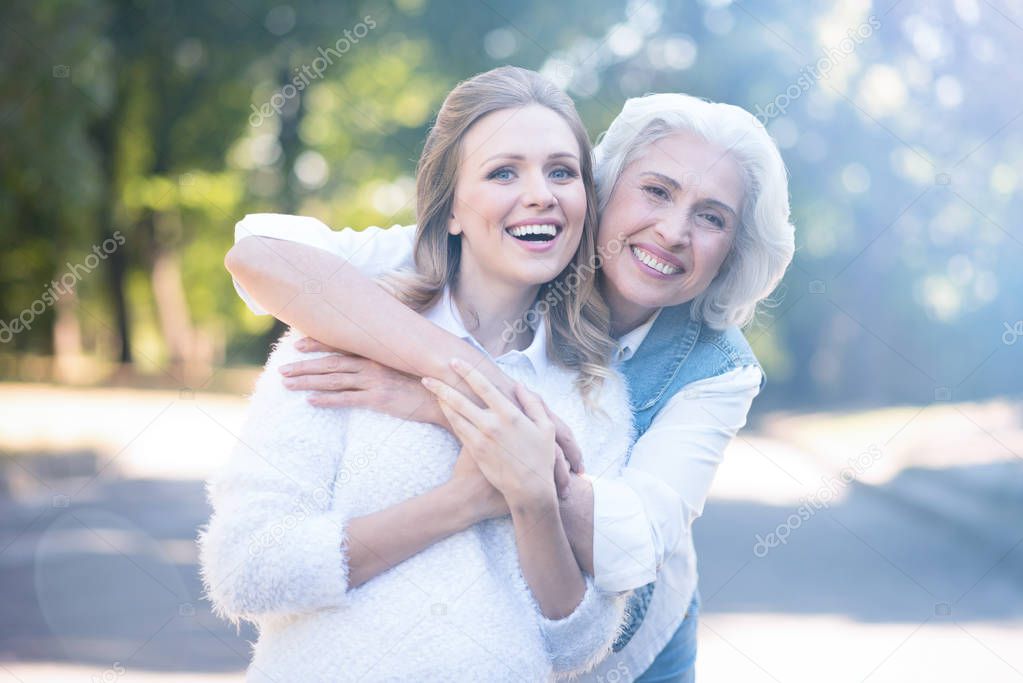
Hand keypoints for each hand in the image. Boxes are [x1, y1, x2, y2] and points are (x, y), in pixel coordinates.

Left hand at [280, 337, 444, 424]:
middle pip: (331, 364)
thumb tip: (365, 359)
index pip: (341, 347)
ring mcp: (374, 381)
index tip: (297, 345)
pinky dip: (327, 399)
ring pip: (333, 380)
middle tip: (282, 370)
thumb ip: (382, 358)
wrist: (442, 395)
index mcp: (375, 354)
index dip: (318, 345)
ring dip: (308, 382)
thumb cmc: (420, 380)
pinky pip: (347, 399)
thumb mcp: (400, 363)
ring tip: (287, 384)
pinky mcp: (378, 399)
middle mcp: (371, 365)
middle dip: (304, 366)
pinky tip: (311, 401)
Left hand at [422, 358, 558, 507]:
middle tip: (427, 375)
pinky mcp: (474, 451)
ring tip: (429, 388)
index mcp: (511, 414)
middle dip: (442, 385)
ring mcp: (481, 439)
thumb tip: (519, 385)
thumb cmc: (540, 458)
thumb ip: (533, 404)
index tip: (455, 361)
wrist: (528, 489)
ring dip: (441, 399)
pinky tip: (442, 407)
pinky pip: (457, 429)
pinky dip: (448, 415)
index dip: (467, 372)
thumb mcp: (546, 428)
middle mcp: (492, 424)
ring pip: (455, 414)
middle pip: (460, 399)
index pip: (484, 387)